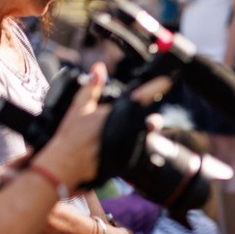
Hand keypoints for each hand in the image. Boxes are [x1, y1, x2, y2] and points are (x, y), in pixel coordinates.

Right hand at [37, 66, 173, 190]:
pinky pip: (140, 154)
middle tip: (149, 120)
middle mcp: (127, 129)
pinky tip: (124, 148)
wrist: (67, 165)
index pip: (141, 97)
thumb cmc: (71, 136)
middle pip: (151, 122)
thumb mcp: (78, 107)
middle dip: (152, 120)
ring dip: (143, 134)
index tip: (167, 81)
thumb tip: (99, 68)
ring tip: (131, 136)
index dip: (156, 87)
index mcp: (116, 113)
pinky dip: (136, 149)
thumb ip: (92, 88)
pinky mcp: (129, 162)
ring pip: (147, 138)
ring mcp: (130, 147)